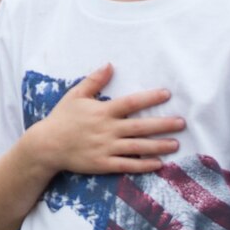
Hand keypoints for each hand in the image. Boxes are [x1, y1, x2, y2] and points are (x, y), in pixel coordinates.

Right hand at [28, 63, 182, 175]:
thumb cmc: (62, 118)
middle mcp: (107, 130)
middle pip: (140, 126)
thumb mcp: (76, 95)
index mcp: (103, 111)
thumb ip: (94, 81)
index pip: (131, 103)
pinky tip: (158, 163)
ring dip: (158, 146)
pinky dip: (143, 165)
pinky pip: (127, 165)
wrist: (47, 146)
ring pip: (138, 147)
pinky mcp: (103, 164)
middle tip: (182, 122)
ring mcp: (106, 148)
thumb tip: (110, 65)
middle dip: (163, 124)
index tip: (167, 94)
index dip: (150, 98)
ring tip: (176, 144)